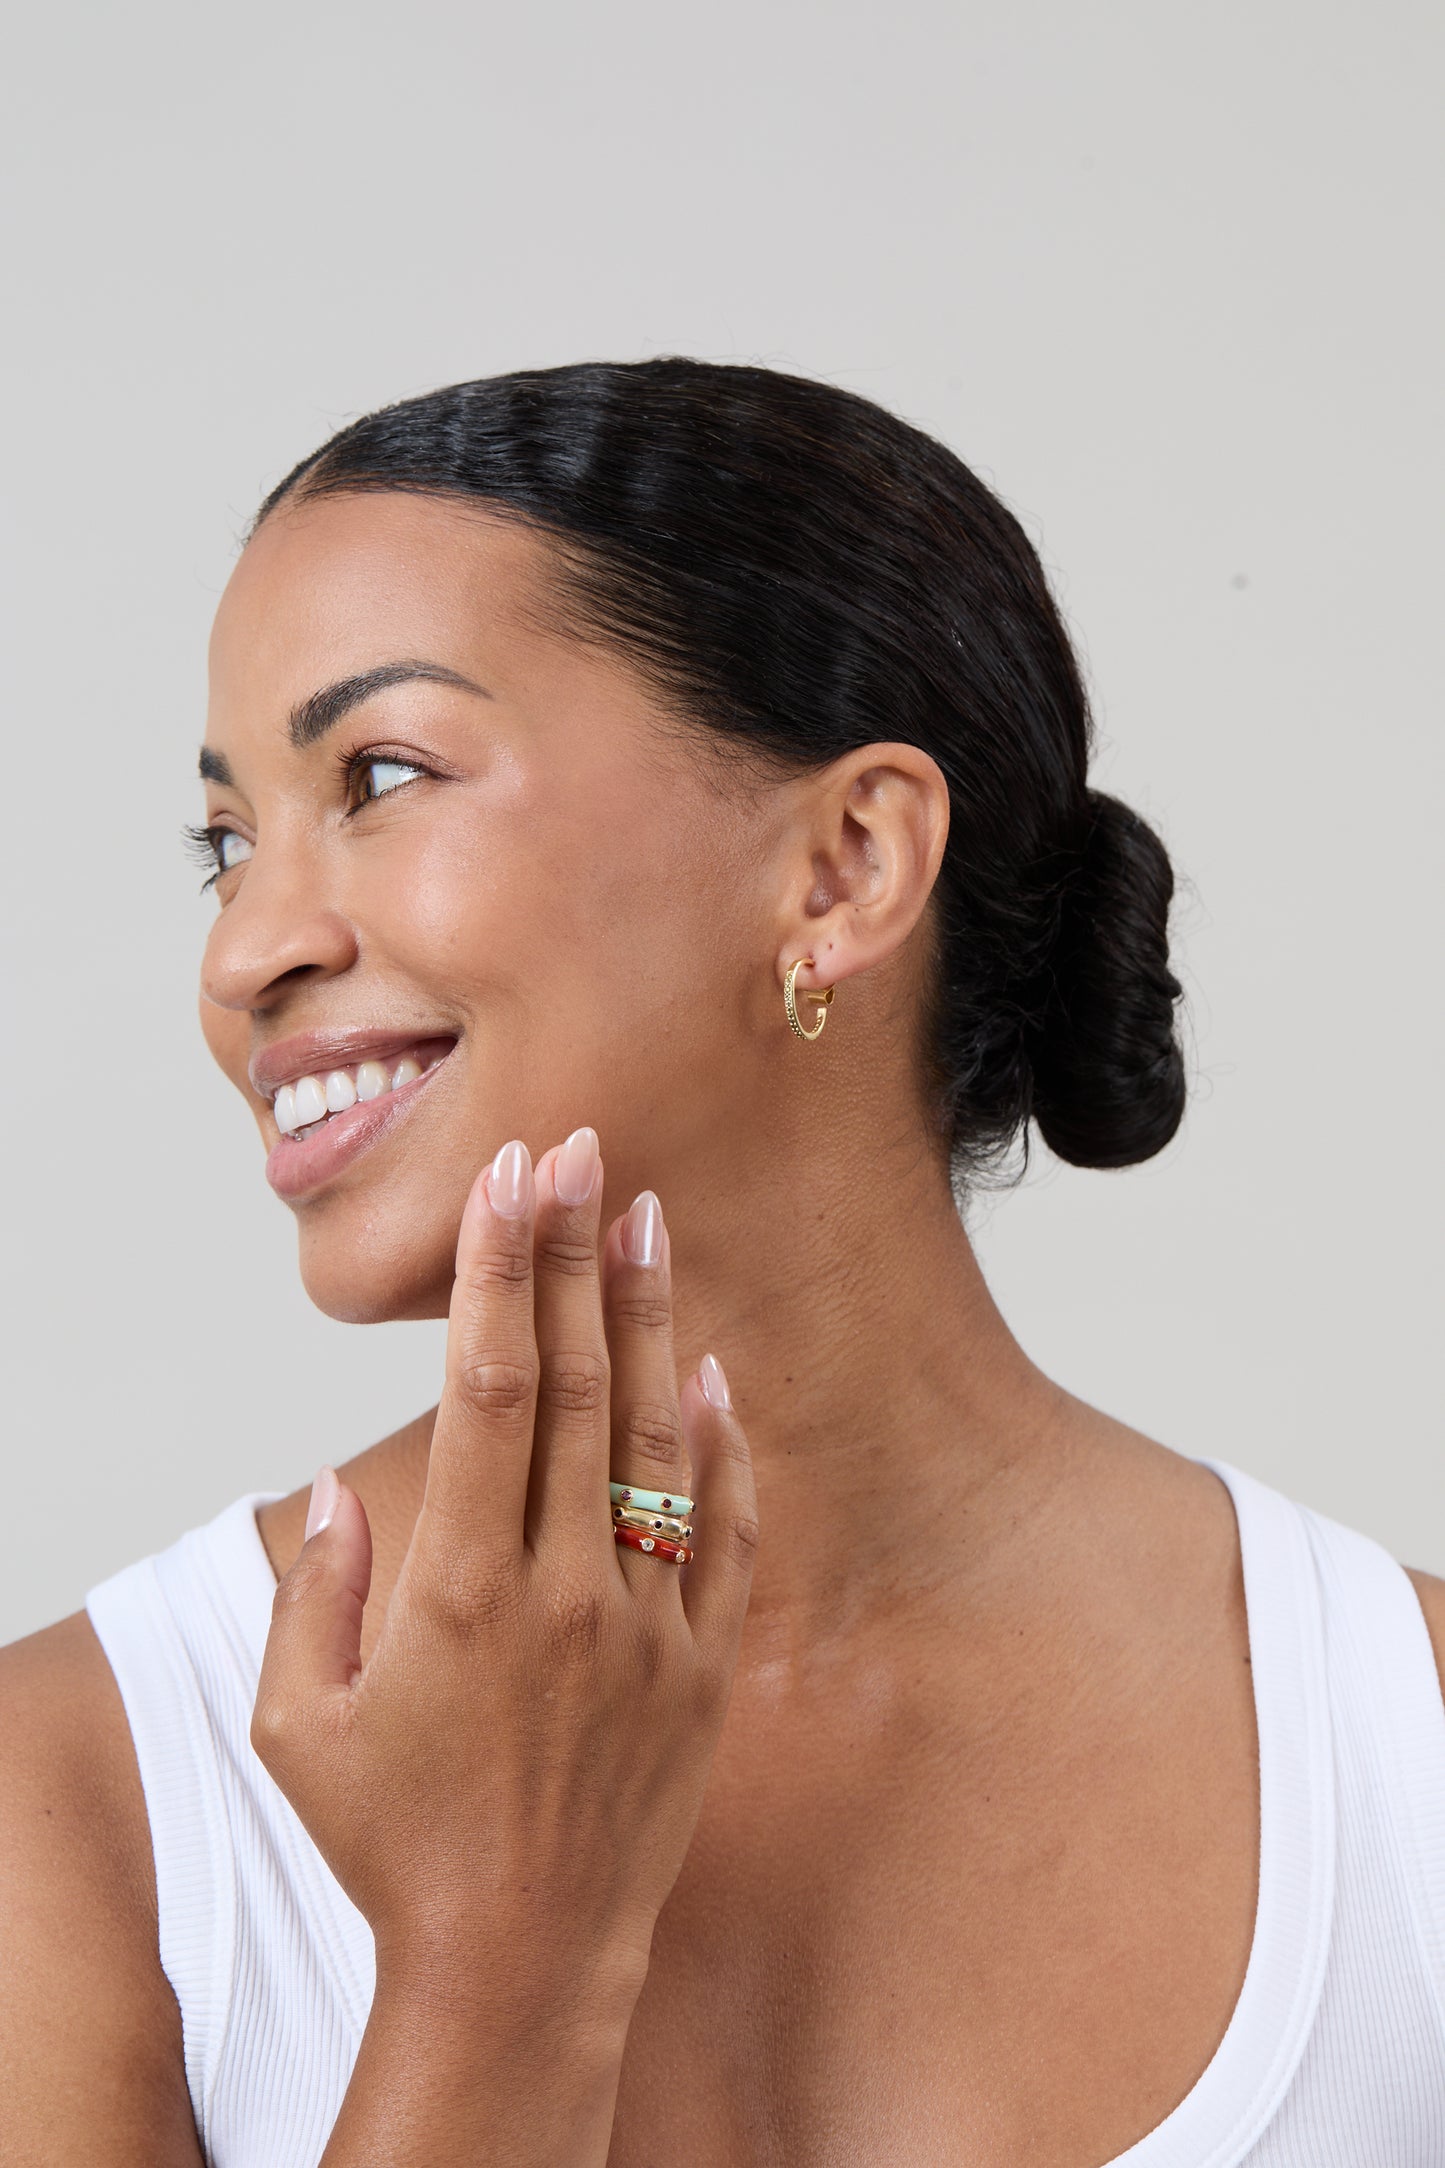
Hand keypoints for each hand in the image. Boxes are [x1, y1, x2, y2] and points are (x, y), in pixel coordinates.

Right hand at [250, 1129, 758, 2033]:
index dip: (502, 1274)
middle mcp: (559, 1592)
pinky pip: (724, 1535)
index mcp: (455, 1592)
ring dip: (651, 1321)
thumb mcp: (298, 1728)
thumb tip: (338, 1486)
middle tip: (583, 1152)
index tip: (513, 1181)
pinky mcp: (703, 1671)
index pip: (486, 1390)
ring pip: (656, 1440)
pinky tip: (712, 1371)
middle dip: (575, 1258)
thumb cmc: (394, 1843)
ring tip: (650, 1219)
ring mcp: (644, 1628)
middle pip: (575, 1388)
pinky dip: (721, 1449)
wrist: (521, 1966)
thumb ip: (309, 1594)